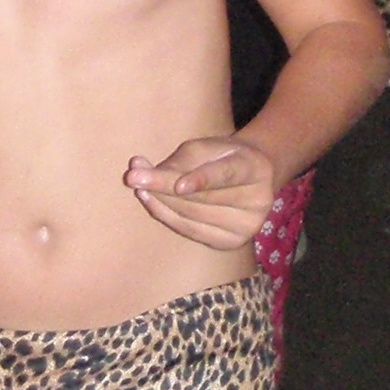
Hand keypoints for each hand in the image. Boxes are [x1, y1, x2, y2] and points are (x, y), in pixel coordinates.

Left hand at [124, 137, 276, 249]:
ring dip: (161, 201)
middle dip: (164, 187)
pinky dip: (167, 216)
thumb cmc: (223, 156)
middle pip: (203, 198)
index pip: (226, 174)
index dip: (201, 180)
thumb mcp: (206, 147)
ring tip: (137, 186)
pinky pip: (191, 230)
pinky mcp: (231, 242)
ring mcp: (247, 227)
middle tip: (132, 175)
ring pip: (194, 216)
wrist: (252, 178)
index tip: (178, 185)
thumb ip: (177, 160)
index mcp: (255, 168)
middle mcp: (258, 201)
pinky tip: (150, 201)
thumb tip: (138, 168)